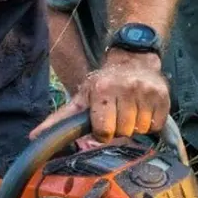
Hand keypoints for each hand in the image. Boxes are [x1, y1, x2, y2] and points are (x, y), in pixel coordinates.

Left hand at [34, 49, 170, 142]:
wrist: (134, 59)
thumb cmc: (105, 83)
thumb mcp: (81, 98)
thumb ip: (59, 120)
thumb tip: (33, 137)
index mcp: (102, 90)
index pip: (104, 132)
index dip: (103, 130)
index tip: (103, 120)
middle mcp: (126, 88)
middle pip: (123, 132)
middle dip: (119, 128)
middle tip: (118, 114)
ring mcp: (147, 91)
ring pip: (141, 130)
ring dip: (135, 125)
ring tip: (131, 110)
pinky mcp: (164, 96)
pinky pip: (157, 125)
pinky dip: (150, 123)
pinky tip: (144, 110)